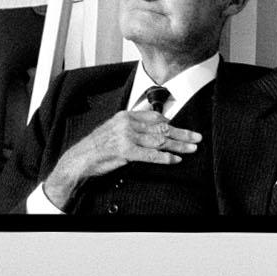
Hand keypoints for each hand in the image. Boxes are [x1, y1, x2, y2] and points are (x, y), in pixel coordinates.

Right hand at [44, 105, 201, 206]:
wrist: (80, 159)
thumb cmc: (97, 148)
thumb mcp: (114, 131)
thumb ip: (132, 129)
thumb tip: (152, 132)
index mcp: (126, 116)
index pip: (154, 117)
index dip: (171, 124)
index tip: (182, 130)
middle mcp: (127, 123)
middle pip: (160, 128)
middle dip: (181, 133)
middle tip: (196, 137)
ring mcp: (126, 136)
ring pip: (159, 141)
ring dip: (178, 145)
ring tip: (191, 149)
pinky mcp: (125, 151)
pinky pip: (150, 155)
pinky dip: (165, 158)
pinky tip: (175, 160)